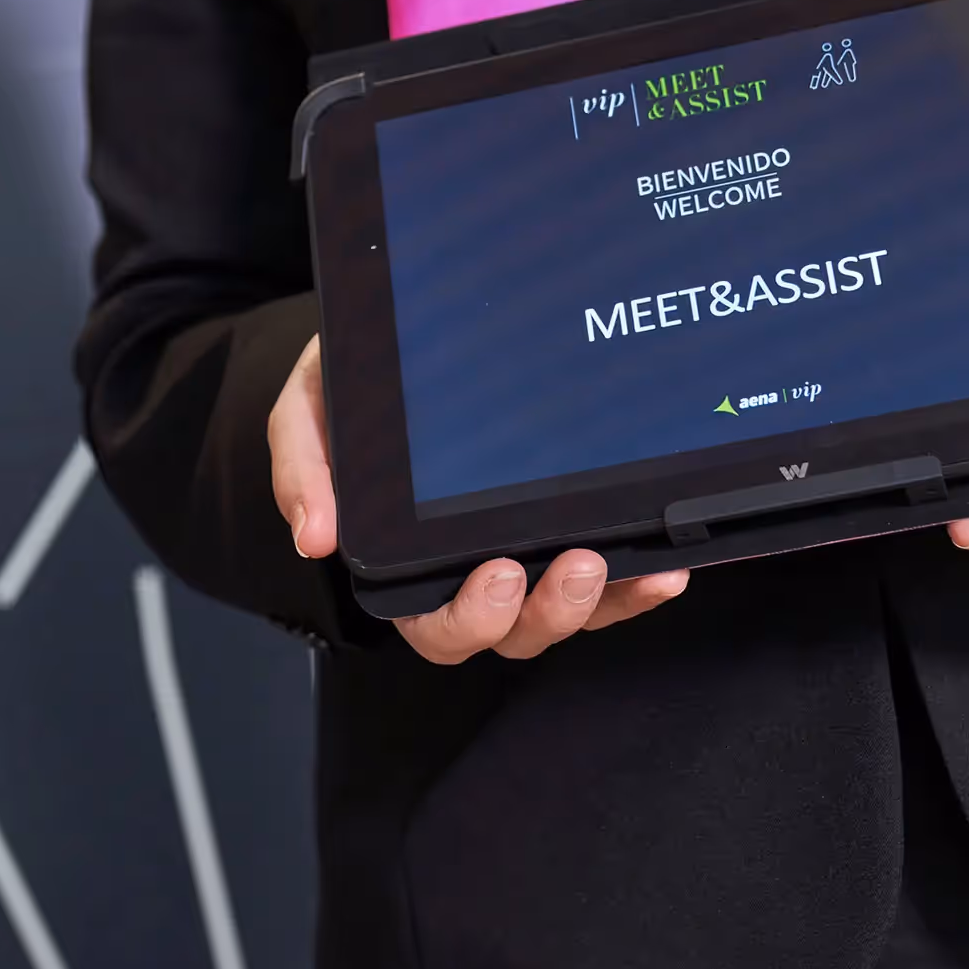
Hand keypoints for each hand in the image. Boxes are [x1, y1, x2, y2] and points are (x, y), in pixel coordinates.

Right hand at [271, 334, 688, 661]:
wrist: (391, 336)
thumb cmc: (348, 387)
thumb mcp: (308, 410)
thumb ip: (304, 468)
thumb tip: (314, 534)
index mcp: (402, 563)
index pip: (436, 622)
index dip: (470, 618)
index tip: (497, 575)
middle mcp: (468, 571)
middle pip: (512, 632)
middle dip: (545, 612)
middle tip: (569, 565)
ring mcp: (526, 552)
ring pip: (567, 611)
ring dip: (602, 601)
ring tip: (619, 561)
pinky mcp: (570, 525)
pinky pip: (613, 573)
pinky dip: (641, 577)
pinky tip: (664, 562)